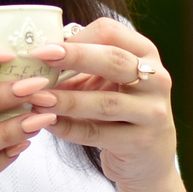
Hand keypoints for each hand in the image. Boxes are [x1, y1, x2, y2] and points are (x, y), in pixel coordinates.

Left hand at [18, 18, 177, 191]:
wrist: (148, 158)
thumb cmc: (120, 111)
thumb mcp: (107, 82)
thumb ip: (80, 67)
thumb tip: (36, 57)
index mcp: (145, 54)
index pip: (111, 32)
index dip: (76, 37)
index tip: (45, 46)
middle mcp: (156, 79)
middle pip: (113, 60)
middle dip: (74, 56)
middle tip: (40, 57)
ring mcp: (152, 112)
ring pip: (105, 102)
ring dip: (67, 100)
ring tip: (37, 98)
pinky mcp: (140, 142)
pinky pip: (98, 133)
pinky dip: (69, 128)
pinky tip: (47, 124)